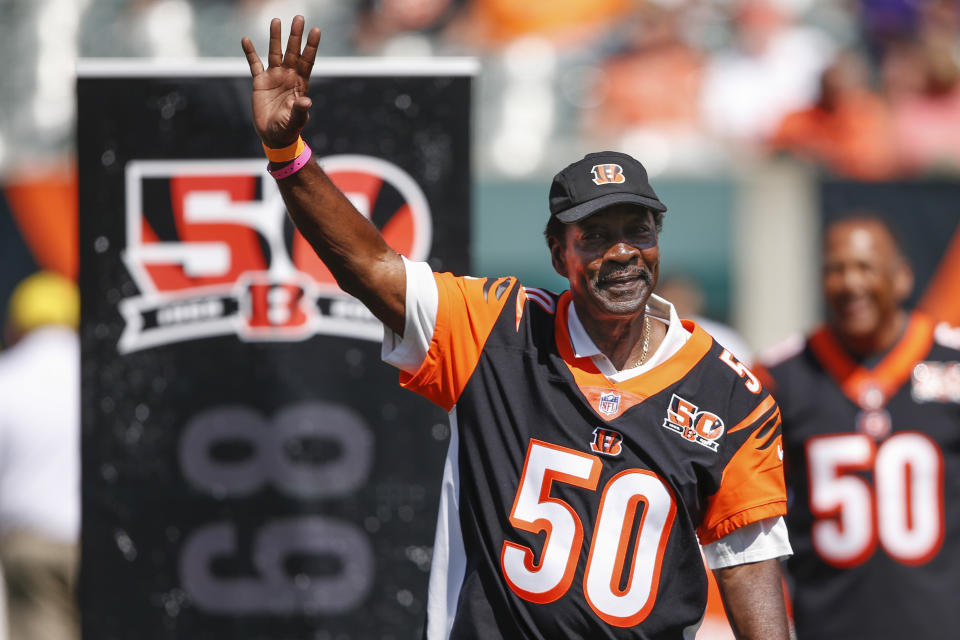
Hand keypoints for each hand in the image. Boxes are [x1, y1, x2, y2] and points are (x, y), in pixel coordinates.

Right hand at [241, 15, 320, 147]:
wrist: (274, 135)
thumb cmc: (288, 129)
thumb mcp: (295, 120)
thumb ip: (300, 110)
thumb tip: (307, 101)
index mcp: (300, 84)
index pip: (307, 61)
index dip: (311, 46)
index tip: (316, 30)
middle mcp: (288, 76)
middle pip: (292, 52)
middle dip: (295, 36)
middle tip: (299, 18)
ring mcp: (274, 77)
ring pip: (275, 53)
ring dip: (275, 38)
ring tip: (276, 20)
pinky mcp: (260, 82)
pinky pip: (254, 64)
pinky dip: (250, 52)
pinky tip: (246, 39)